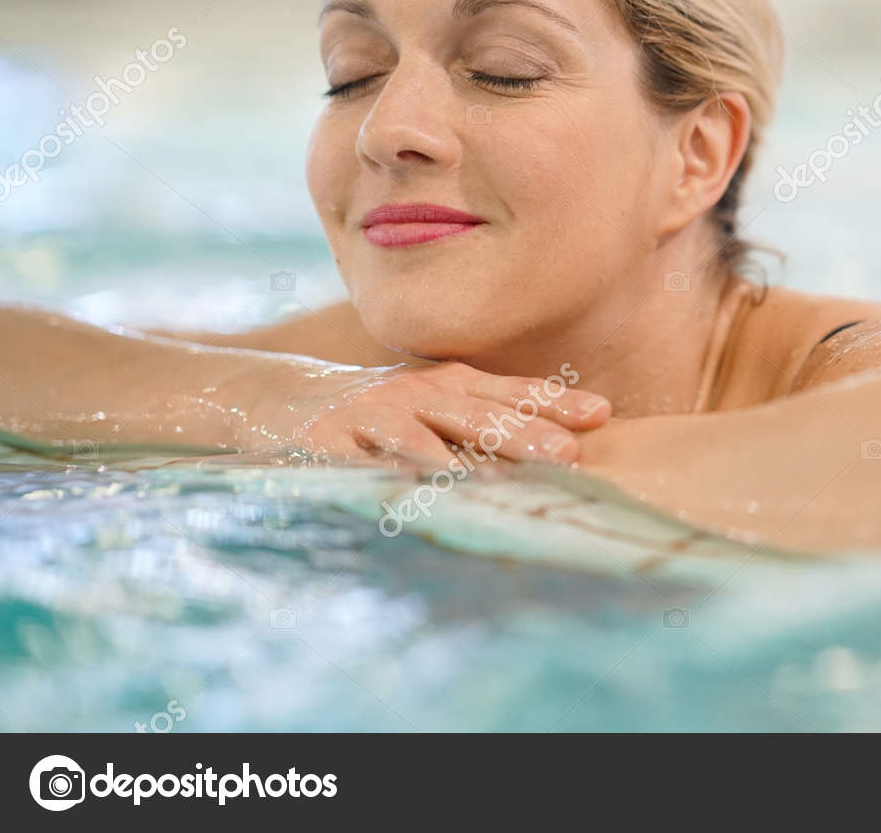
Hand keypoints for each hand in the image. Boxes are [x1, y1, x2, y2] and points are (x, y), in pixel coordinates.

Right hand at [238, 360, 609, 467]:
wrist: (279, 395)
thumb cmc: (377, 410)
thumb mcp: (435, 402)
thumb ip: (488, 414)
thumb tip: (564, 440)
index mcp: (448, 384)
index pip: (510, 392)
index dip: (555, 401)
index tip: (601, 414)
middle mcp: (414, 394)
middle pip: (475, 415)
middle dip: (523, 434)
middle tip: (567, 454)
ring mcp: (369, 414)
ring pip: (417, 438)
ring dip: (454, 461)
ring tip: (492, 484)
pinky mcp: (323, 440)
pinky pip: (355, 463)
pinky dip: (379, 479)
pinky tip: (401, 497)